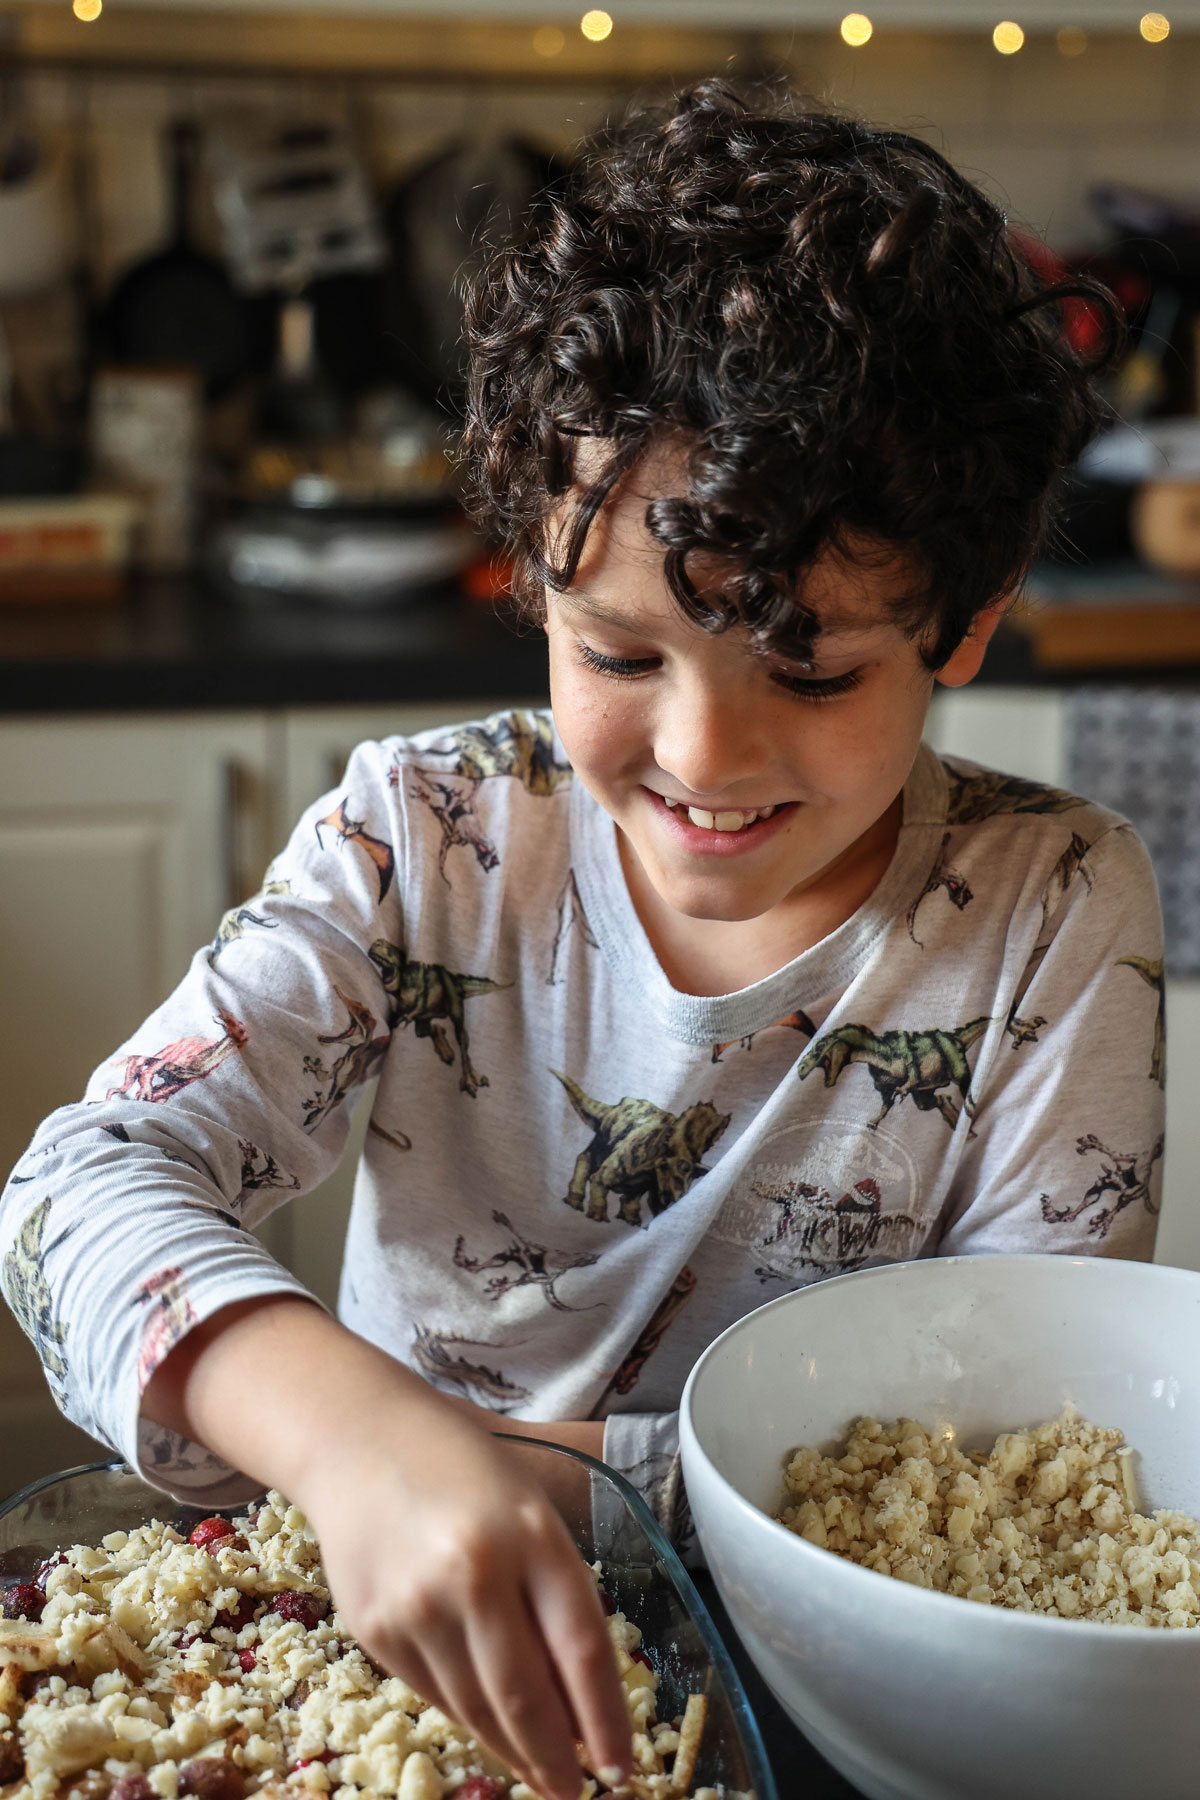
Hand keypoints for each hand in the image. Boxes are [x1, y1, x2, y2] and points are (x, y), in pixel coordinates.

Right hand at [143, 1298, 631, 1799]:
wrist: (359, 1444)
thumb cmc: (463, 1473)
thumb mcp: (528, 1512)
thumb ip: (556, 1595)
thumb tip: (581, 1701)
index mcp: (532, 1534)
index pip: (582, 1649)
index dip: (605, 1720)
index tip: (618, 1766)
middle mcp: (475, 1572)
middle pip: (526, 1696)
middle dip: (556, 1759)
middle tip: (575, 1791)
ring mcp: (418, 1605)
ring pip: (477, 1708)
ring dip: (513, 1751)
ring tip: (538, 1773)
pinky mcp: (374, 1629)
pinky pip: (433, 1693)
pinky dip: (467, 1719)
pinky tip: (487, 1728)